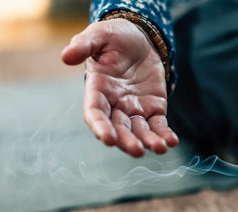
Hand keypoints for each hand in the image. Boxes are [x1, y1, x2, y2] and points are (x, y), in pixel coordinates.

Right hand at [61, 19, 177, 156]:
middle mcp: (115, 105)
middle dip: (127, 141)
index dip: (100, 127)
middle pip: (119, 128)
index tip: (107, 139)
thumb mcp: (99, 35)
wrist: (140, 38)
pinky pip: (159, 125)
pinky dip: (164, 134)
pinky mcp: (154, 108)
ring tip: (160, 148)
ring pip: (140, 131)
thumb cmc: (114, 36)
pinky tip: (171, 141)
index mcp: (97, 90)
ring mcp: (135, 109)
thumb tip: (66, 57)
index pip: (95, 114)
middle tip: (136, 150)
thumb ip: (84, 45)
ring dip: (148, 141)